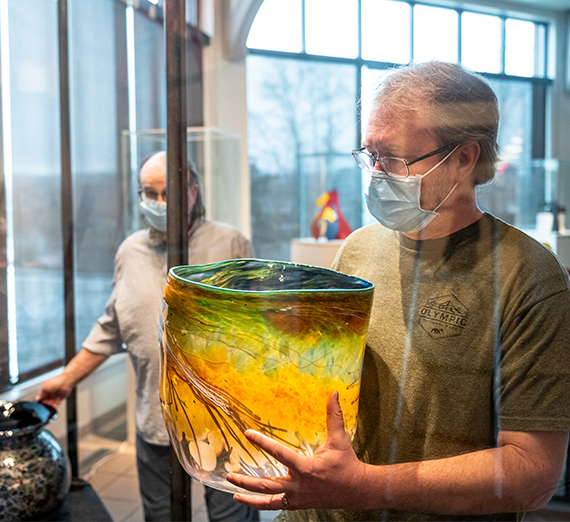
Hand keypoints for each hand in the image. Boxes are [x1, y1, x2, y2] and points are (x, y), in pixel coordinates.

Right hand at [36, 374, 72, 408]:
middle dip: (46, 403)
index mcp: (46, 389)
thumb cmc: (56, 382)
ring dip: (51, 404)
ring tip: (52, 404)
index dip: (41, 400)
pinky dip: (56, 404)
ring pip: (51, 402)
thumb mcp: (45, 387)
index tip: (41, 403)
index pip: (41, 397)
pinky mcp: (61, 397)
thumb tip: (37, 398)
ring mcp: (55, 395)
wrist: (66, 382)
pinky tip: (56, 404)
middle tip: (47, 403)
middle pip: (46, 400)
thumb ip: (41, 394)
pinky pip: (57, 402)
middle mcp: (50, 392)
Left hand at [226, 391, 365, 510]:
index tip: (247, 433)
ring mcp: (297, 497)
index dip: (262, 442)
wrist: (357, 490)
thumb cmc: (347, 463)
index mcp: (307, 468)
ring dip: (249, 494)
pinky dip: (260, 505)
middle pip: (267, 485)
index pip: (279, 454)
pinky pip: (275, 506)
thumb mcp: (339, 439)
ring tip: (233, 489)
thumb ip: (334, 416)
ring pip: (268, 499)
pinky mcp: (298, 504)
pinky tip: (247, 500)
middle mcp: (299, 485)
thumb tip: (333, 393)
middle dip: (247, 480)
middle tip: (230, 472)